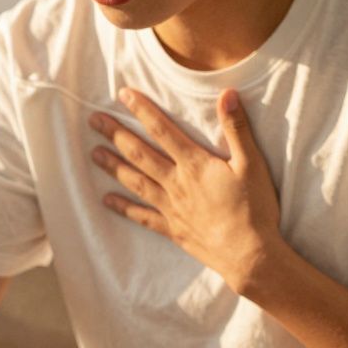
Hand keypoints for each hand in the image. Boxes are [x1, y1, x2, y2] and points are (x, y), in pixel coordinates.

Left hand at [88, 87, 284, 291]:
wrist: (249, 255)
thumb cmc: (254, 209)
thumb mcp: (252, 164)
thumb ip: (237, 128)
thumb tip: (227, 93)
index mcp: (195, 164)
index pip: (163, 130)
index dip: (142, 110)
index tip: (123, 95)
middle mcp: (176, 183)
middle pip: (140, 154)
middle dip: (116, 135)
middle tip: (93, 120)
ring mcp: (171, 207)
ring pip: (135, 182)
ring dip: (113, 166)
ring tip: (93, 153)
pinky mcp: (172, 229)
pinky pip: (142, 216)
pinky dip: (123, 208)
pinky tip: (106, 201)